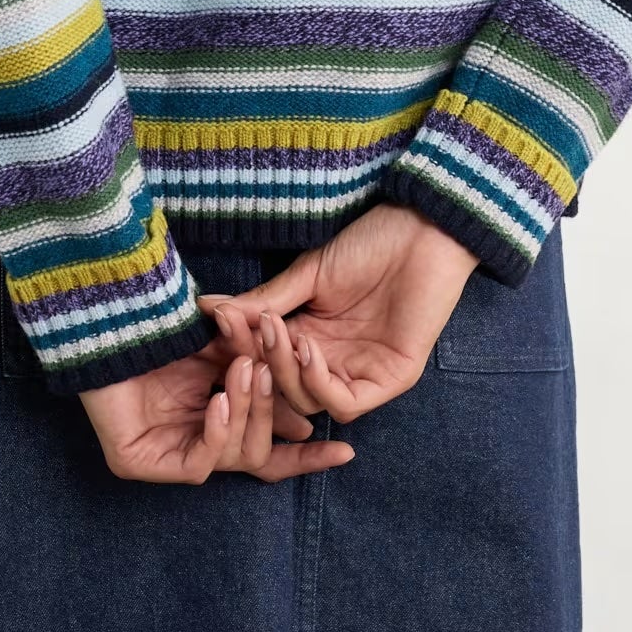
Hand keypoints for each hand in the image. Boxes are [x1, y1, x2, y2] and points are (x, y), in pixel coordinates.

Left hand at [78, 316, 356, 482]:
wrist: (109, 310)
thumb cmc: (164, 323)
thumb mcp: (227, 349)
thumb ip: (262, 374)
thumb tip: (309, 415)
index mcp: (212, 423)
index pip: (266, 454)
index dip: (304, 456)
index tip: (345, 451)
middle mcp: (189, 446)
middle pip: (256, 456)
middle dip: (273, 413)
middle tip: (275, 374)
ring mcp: (163, 458)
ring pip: (233, 456)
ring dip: (247, 411)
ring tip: (246, 373)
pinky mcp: (139, 463)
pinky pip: (198, 461)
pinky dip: (216, 430)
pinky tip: (219, 401)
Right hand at [196, 202, 480, 425]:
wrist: (423, 227)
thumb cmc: (371, 243)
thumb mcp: (309, 274)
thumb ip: (264, 300)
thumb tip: (209, 307)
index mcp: (312, 339)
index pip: (266, 363)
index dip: (240, 350)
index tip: (218, 324)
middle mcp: (336, 363)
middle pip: (283, 390)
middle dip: (261, 363)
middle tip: (251, 328)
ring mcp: (364, 373)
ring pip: (310, 401)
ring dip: (288, 372)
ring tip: (281, 334)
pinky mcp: (392, 379)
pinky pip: (347, 403)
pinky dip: (320, 383)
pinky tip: (307, 349)